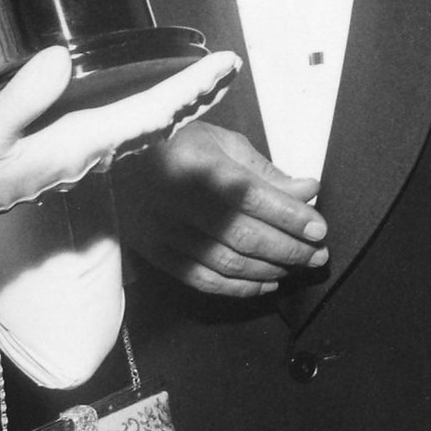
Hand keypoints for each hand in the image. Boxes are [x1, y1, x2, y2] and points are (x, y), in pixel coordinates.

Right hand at [0, 46, 240, 224]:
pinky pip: (117, 135)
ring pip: (141, 131)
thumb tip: (60, 61)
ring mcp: (72, 161)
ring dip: (176, 105)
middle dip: (196, 96)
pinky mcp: (57, 159)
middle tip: (231, 68)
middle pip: (157, 125)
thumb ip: (22, 100)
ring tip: (204, 81)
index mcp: (75, 149)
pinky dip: (145, 115)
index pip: (148, 115)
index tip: (224, 66)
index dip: (190, 89)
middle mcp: (84, 158)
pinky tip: (149, 106)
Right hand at [112, 120, 326, 297]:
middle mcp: (178, 200)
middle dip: (288, 249)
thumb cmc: (174, 145)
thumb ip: (264, 170)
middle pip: (242, 234)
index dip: (290, 216)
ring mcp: (162, 230)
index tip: (319, 229)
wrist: (112, 160)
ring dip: (269, 270)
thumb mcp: (220, 142)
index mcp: (196, 164)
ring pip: (225, 262)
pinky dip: (238, 287)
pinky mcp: (153, 252)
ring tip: (297, 267)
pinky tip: (265, 284)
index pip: (252, 196)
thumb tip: (307, 191)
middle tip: (317, 254)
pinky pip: (201, 280)